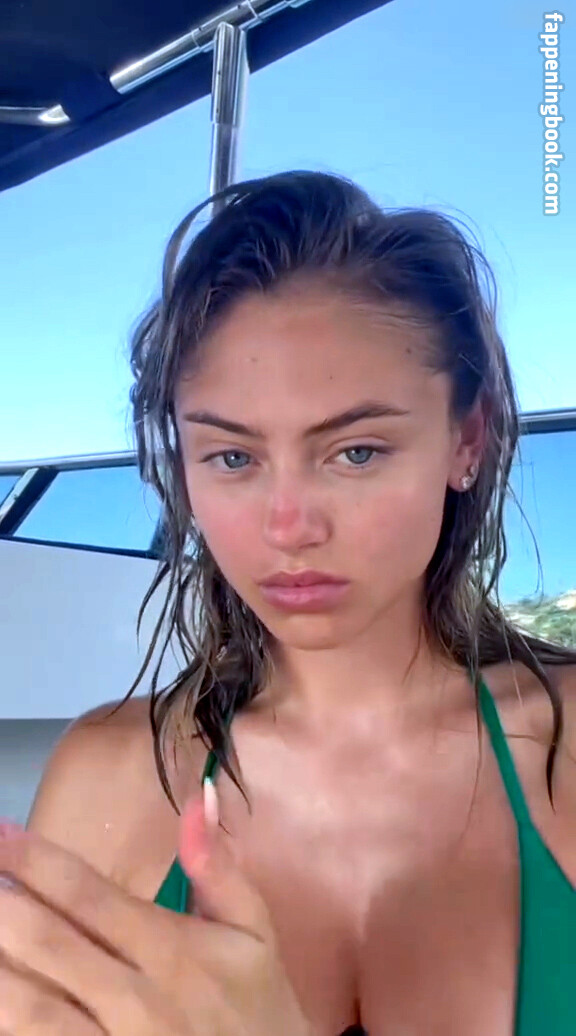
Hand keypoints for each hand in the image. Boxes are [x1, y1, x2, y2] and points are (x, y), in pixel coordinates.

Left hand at [0, 800, 312, 1034]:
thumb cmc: (258, 1004)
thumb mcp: (254, 932)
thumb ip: (219, 866)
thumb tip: (199, 795)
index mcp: (170, 949)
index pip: (89, 895)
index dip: (37, 862)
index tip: (0, 833)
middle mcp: (135, 997)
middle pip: (50, 944)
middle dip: (4, 906)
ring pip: (32, 1008)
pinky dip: (12, 1024)